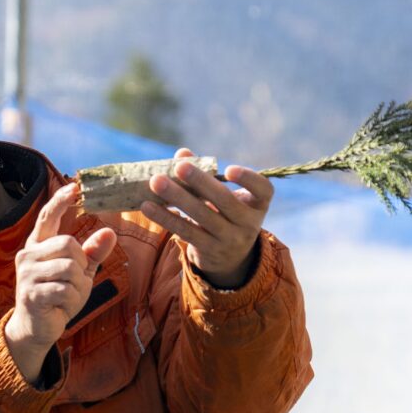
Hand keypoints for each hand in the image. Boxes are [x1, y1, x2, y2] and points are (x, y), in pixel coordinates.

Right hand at [3, 183, 116, 382]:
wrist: (36, 328)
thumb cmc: (57, 296)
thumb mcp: (79, 273)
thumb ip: (92, 253)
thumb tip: (110, 232)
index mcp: (39, 245)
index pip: (48, 217)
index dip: (60, 202)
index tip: (74, 187)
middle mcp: (28, 254)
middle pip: (69, 244)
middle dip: (81, 264)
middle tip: (75, 281)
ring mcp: (27, 274)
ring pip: (69, 267)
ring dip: (78, 286)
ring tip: (68, 297)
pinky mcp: (31, 294)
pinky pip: (65, 289)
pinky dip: (72, 300)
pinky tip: (61, 307)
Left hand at [140, 148, 273, 289]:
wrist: (231, 259)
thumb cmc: (227, 214)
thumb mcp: (226, 197)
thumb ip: (207, 174)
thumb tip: (182, 153)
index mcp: (258, 204)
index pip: (263, 189)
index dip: (248, 179)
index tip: (228, 170)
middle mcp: (248, 223)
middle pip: (224, 201)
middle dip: (201, 182)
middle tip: (179, 166)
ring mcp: (230, 239)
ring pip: (201, 216)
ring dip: (177, 197)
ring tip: (155, 182)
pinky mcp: (209, 250)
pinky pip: (185, 231)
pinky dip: (166, 218)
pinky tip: (148, 206)